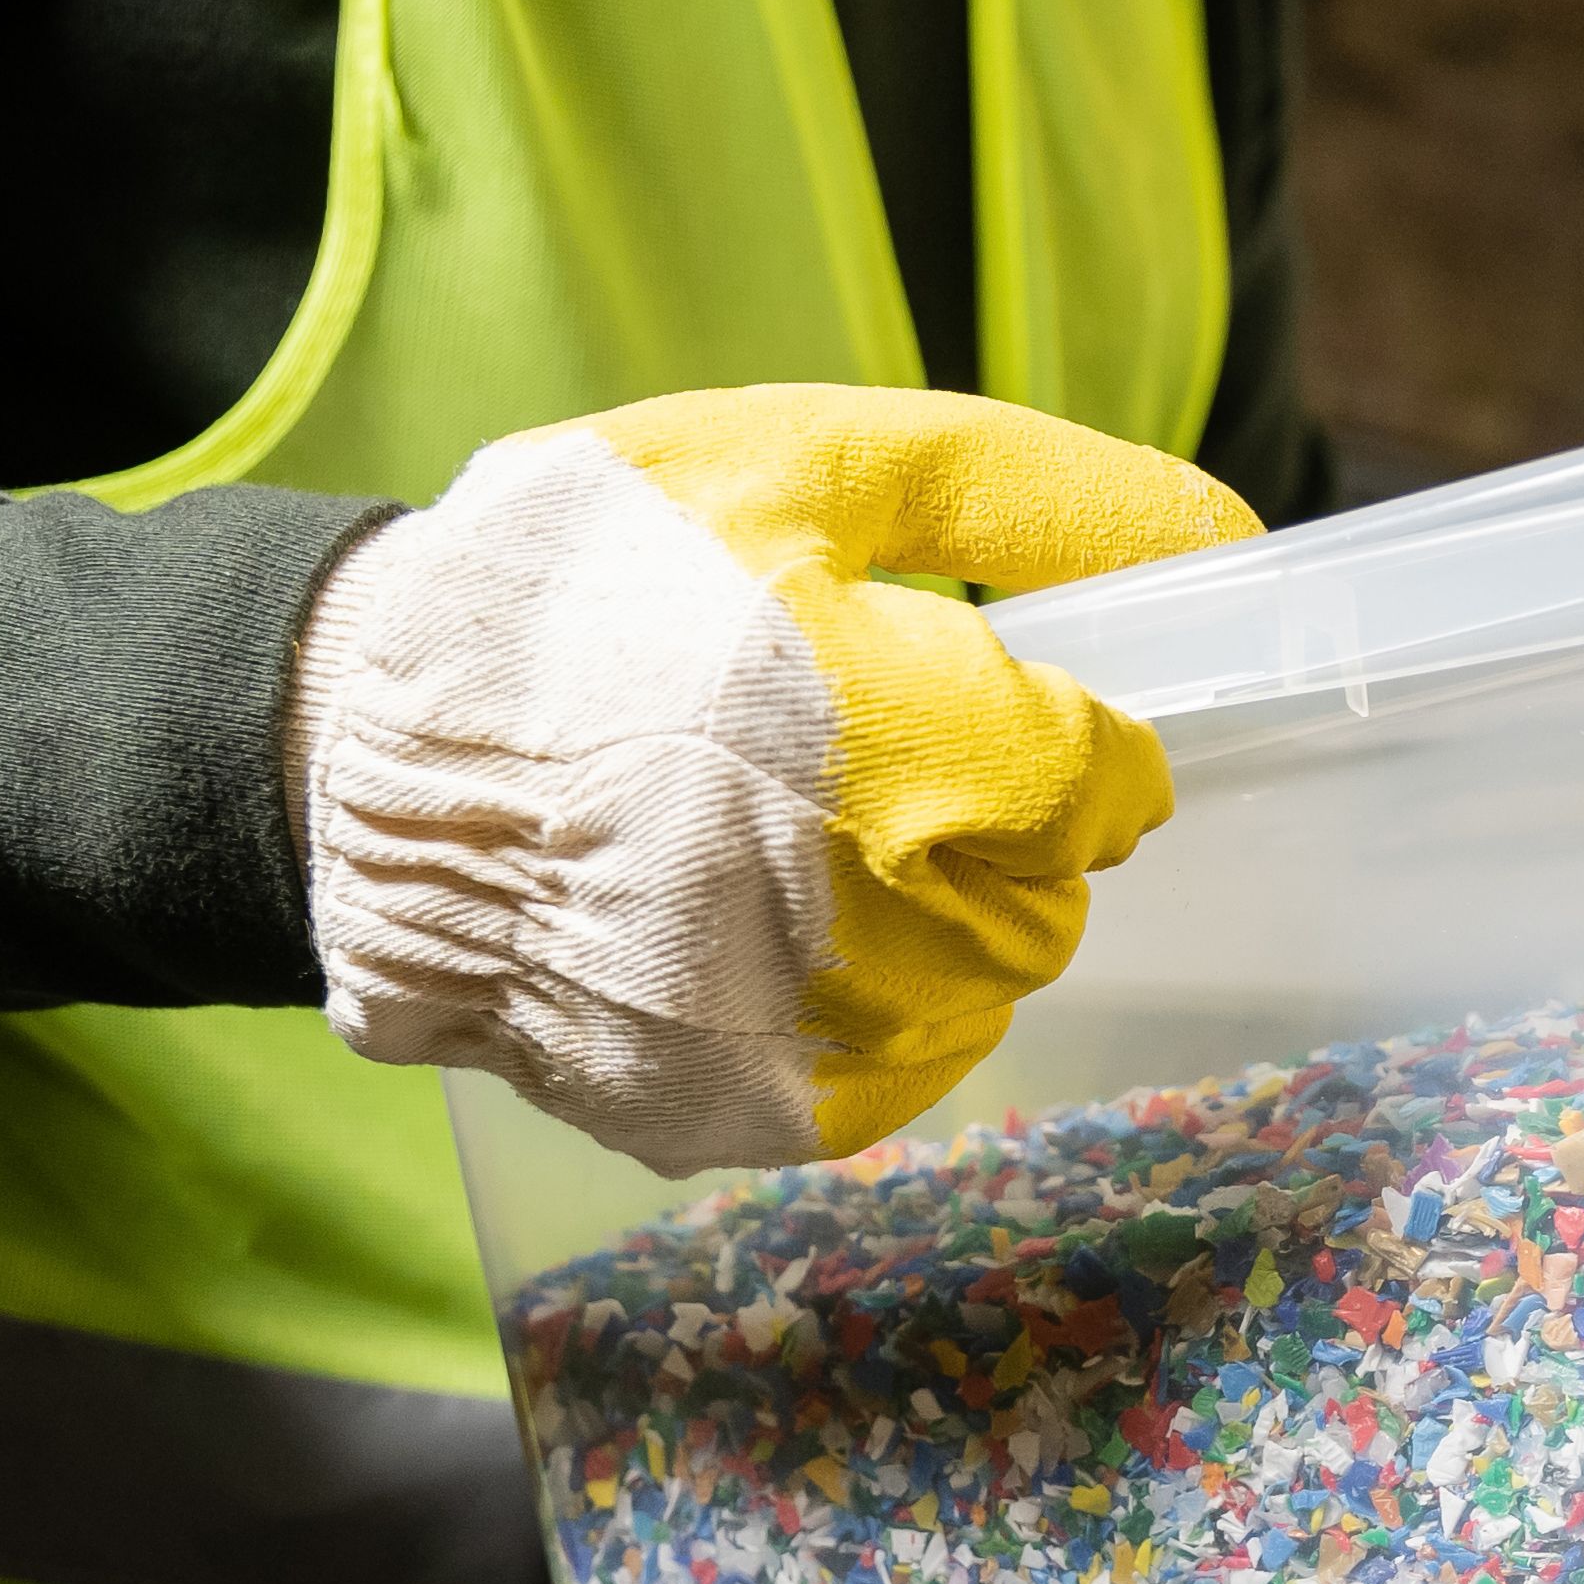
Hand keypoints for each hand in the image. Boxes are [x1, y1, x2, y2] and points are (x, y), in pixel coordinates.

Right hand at [296, 385, 1258, 1172]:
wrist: (353, 754)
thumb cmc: (585, 585)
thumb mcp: (797, 466)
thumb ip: (1029, 497)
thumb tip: (1229, 542)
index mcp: (901, 739)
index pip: (1104, 783)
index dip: (1047, 733)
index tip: (961, 703)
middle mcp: (871, 914)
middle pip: (1048, 893)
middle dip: (983, 824)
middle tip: (846, 763)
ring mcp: (804, 1036)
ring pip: (981, 991)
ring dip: (925, 918)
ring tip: (785, 841)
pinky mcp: (741, 1118)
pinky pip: (892, 1075)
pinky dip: (855, 1007)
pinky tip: (751, 928)